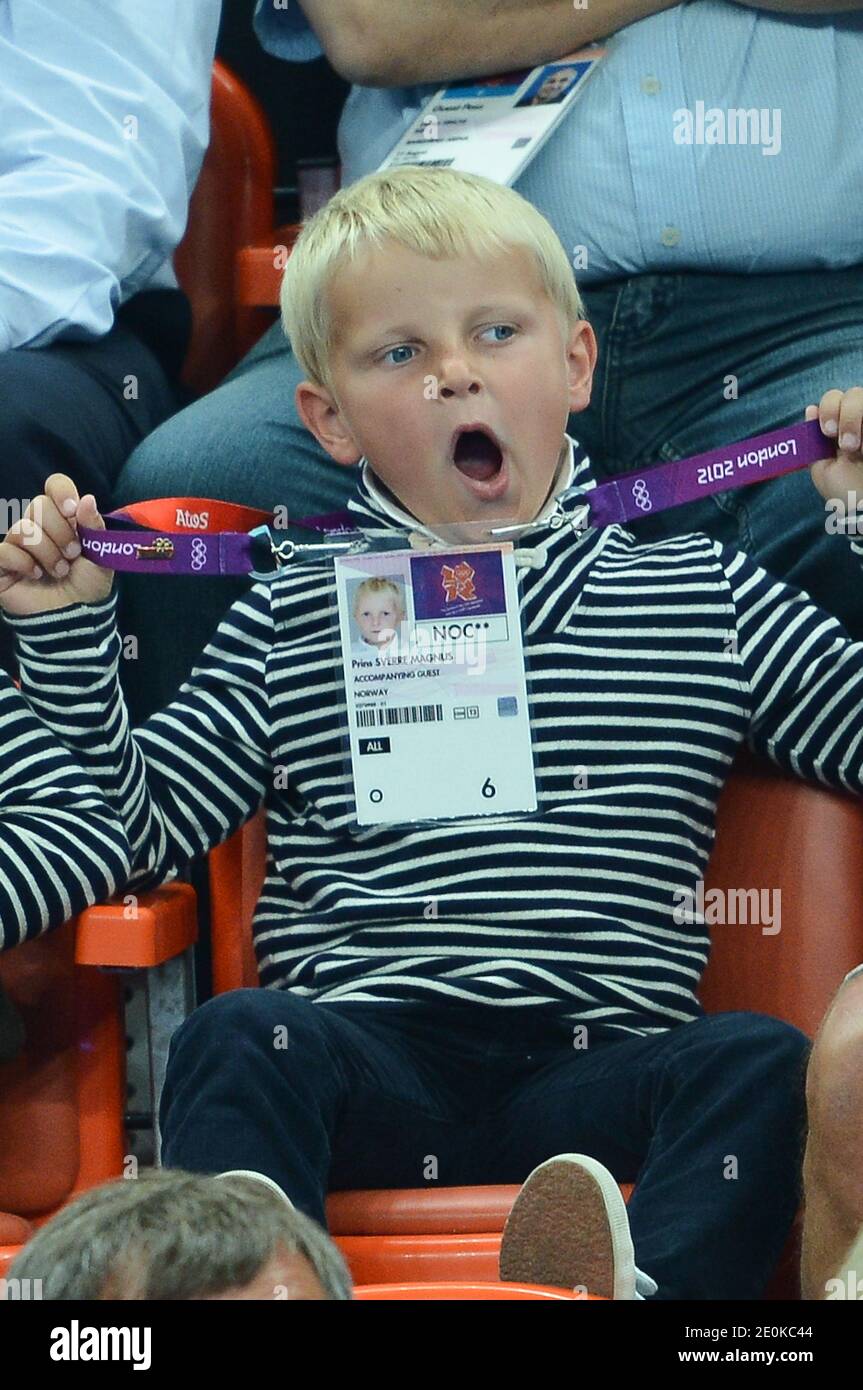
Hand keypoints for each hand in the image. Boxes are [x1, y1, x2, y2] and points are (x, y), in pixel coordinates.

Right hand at [0, 474, 111, 617]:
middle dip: (60, 532)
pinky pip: (4, 550)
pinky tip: (34, 576)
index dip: (61, 492)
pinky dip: (23, 563)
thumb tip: (87, 498)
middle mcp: (39, 527)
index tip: (72, 511)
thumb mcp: (100, 556)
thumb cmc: (88, 586)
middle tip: (72, 554)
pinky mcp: (2, 564)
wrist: (75, 618)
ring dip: (47, 552)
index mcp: (63, 519)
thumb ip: (95, 527)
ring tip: (59, 571)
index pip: (54, 485)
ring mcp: (18, 545)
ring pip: (23, 528)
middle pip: (38, 504)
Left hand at [807, 388, 862, 513]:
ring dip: (857, 419)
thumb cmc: (844, 492)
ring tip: (859, 448)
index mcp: (840, 426)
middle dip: (847, 414)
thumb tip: (811, 408)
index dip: (829, 408)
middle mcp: (859, 421)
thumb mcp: (823, 468)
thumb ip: (815, 440)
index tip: (827, 431)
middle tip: (847, 444)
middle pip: (854, 394)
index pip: (834, 399)